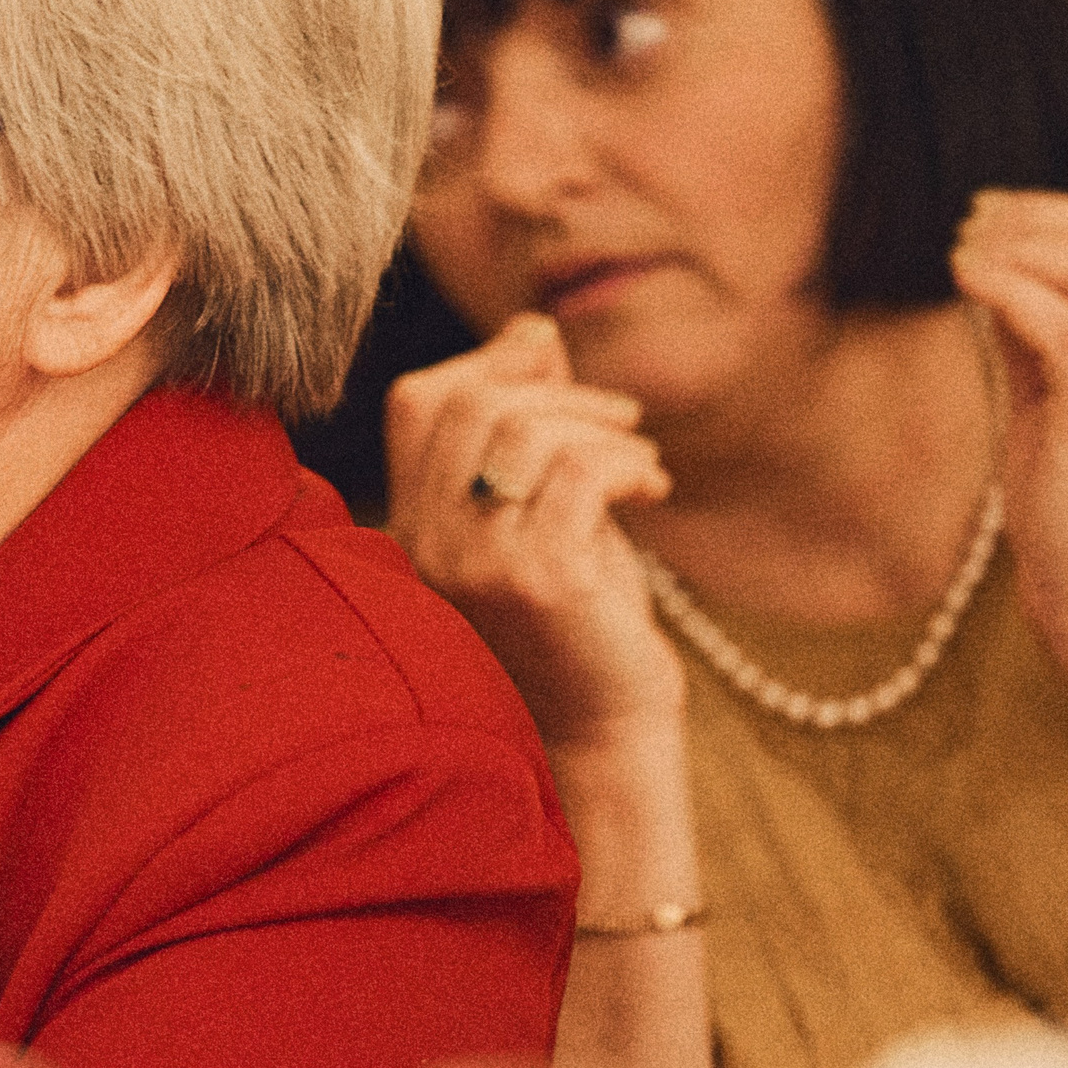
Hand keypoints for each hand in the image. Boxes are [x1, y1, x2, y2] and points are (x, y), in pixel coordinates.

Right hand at [383, 313, 682, 743]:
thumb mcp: (544, 512)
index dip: (489, 361)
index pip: (417, 400)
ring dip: (601, 426)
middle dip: (558, 388)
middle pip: (472, 400)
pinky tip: (653, 488)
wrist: (601, 737)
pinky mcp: (535, 580)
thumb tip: (533, 330)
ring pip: (525, 431)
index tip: (557, 371)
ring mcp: (474, 562)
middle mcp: (426, 541)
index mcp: (413, 524)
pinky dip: (627, 463)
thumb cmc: (579, 624)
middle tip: (619, 419)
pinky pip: (577, 473)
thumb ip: (531, 428)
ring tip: (642, 460)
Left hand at [950, 190, 1067, 711]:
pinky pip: (1066, 328)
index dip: (1061, 213)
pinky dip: (1013, 290)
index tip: (991, 213)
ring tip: (964, 249)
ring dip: (1024, 245)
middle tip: (972, 221)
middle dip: (1041, 215)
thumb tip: (992, 273)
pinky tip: (966, 280)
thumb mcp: (1054, 398)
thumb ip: (1036, 334)